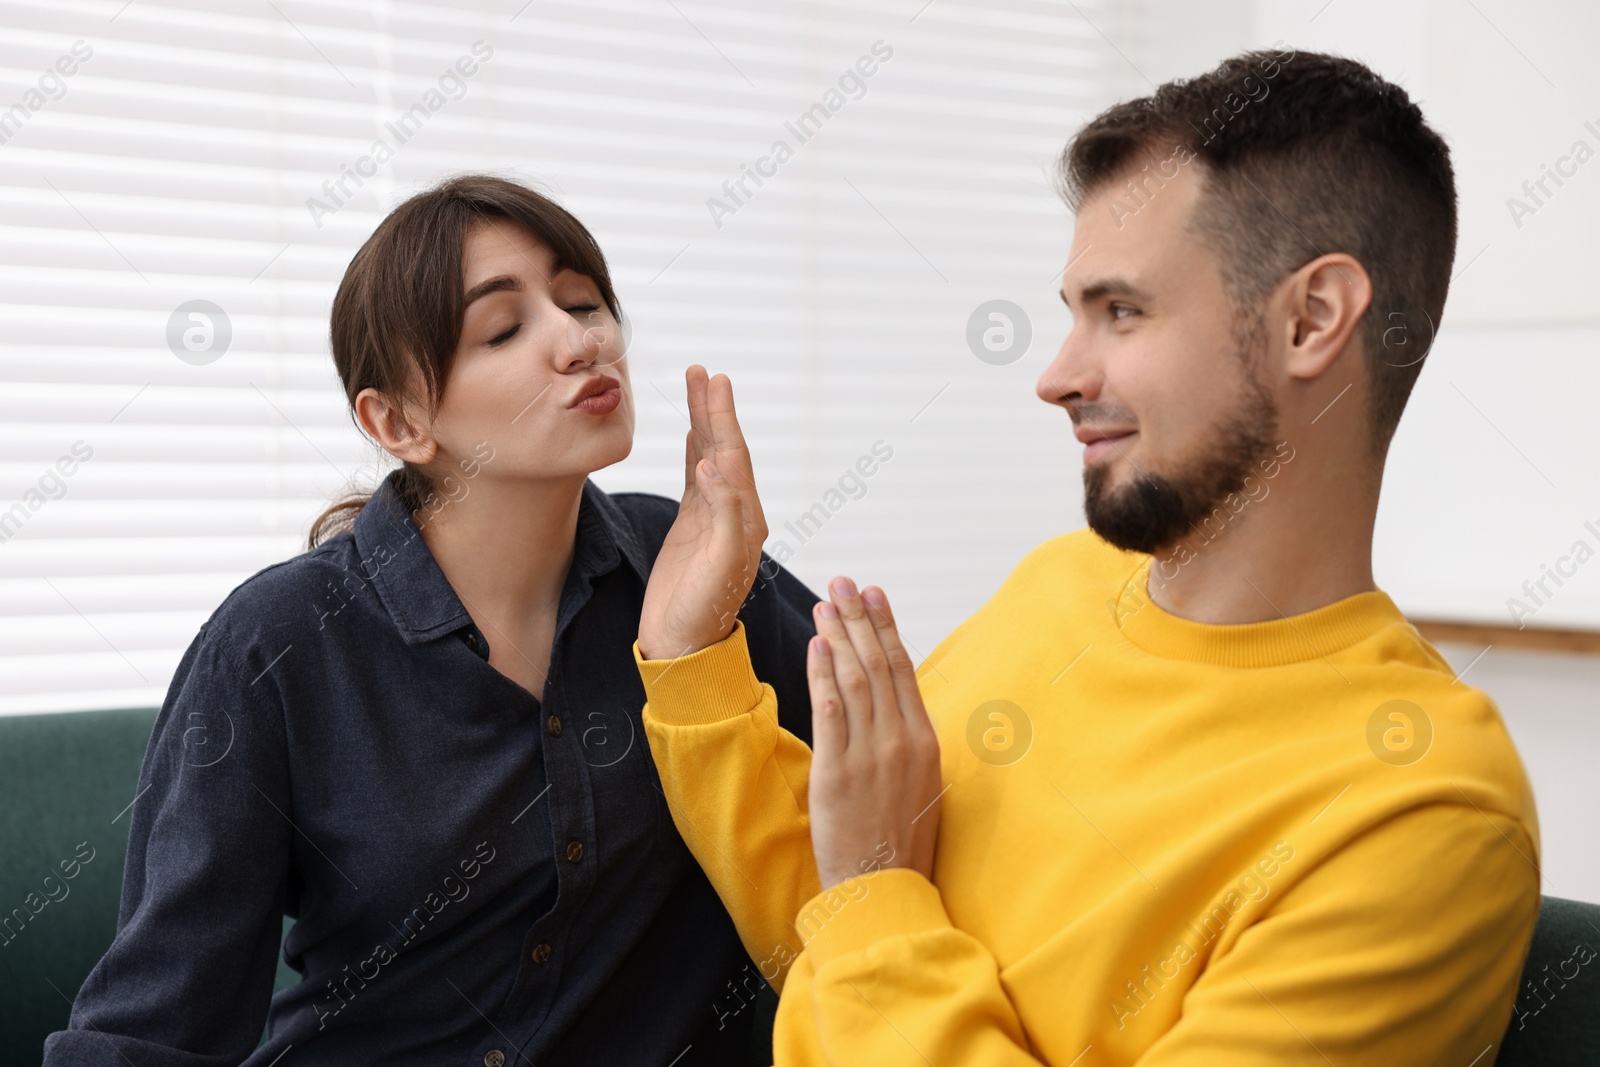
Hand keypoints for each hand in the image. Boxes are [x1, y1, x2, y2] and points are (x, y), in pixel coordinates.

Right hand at [638, 366, 768, 659]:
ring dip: (703, 423)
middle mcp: (736, 513)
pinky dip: (694, 451)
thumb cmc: (702, 611)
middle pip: (725, 448)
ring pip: (709, 457)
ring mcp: (714, 517)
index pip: (735, 457)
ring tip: (697, 385)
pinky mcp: (694, 527)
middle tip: (704, 372)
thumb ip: (721, 513)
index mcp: (747, 519)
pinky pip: (696, 477)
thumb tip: (711, 465)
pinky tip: (691, 434)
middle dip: (714, 410)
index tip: (715, 383)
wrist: (682, 644)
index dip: (723, 419)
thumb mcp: (719, 564)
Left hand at [806, 578, 942, 890]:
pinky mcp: (840, 770)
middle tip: (845, 582)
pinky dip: (824, 674)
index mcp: (925, 741)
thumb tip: (896, 707)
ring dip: (840, 636)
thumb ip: (909, 743)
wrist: (883, 887)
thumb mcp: (921, 786)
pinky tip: (817, 645)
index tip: (874, 597)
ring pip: (856, 680)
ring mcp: (871, 754)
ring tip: (826, 603)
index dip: (886, 628)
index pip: (904, 670)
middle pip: (880, 664)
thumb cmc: (900, 841)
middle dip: (860, 618)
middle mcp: (901, 740)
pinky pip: (831, 711)